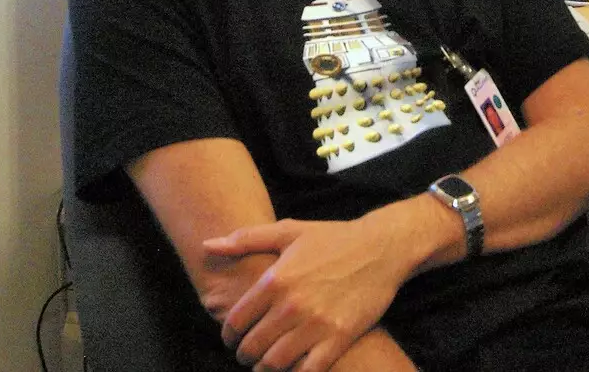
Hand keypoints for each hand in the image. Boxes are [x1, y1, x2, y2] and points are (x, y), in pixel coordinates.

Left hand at [202, 216, 412, 370]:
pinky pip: (307, 371)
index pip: (236, 321)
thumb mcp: (288, 230)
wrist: (380, 248)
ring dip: (264, 368)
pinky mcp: (338, 338)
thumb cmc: (332, 238)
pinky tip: (293, 366)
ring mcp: (316, 324)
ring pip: (275, 363)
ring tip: (265, 364)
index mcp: (275, 279)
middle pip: (252, 346)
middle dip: (244, 354)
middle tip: (247, 354)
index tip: (231, 338)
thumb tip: (208, 245)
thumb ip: (245, 239)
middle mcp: (292, 304)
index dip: (228, 334)